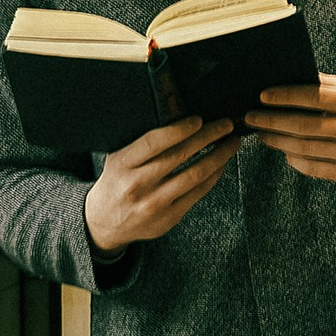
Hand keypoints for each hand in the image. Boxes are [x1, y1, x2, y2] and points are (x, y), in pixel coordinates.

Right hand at [85, 115, 237, 252]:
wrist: (104, 222)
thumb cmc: (117, 182)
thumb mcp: (119, 158)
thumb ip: (144, 142)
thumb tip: (180, 113)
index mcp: (121, 164)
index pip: (153, 142)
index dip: (179, 129)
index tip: (199, 119)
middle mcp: (137, 184)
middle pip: (179, 156)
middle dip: (208, 137)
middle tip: (226, 125)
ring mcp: (154, 204)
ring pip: (194, 176)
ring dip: (218, 157)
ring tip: (231, 143)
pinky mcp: (169, 218)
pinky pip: (198, 193)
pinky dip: (213, 176)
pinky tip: (221, 164)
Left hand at [244, 75, 335, 186]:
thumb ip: (323, 85)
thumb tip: (285, 80)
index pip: (314, 96)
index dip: (286, 96)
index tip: (262, 96)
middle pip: (303, 125)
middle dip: (272, 121)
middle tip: (251, 117)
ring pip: (303, 148)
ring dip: (276, 141)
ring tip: (261, 133)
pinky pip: (312, 168)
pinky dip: (293, 159)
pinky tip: (283, 151)